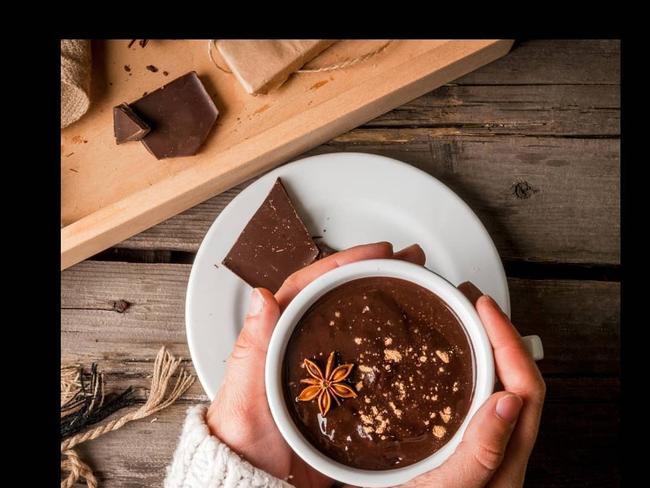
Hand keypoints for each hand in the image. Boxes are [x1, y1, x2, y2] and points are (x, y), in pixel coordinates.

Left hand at [206, 242, 425, 486]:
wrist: (258, 481)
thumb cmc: (243, 438)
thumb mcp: (245, 391)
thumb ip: (253, 346)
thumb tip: (260, 297)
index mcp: (276, 335)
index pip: (311, 285)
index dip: (344, 262)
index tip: (376, 251)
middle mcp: (302, 344)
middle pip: (339, 296)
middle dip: (374, 272)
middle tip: (408, 260)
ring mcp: (325, 366)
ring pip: (356, 322)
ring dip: (383, 300)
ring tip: (417, 285)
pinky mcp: (341, 391)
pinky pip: (367, 358)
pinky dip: (387, 343)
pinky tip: (410, 339)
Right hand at [401, 295, 545, 487]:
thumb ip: (480, 455)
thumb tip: (507, 401)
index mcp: (506, 461)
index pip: (526, 388)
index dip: (508, 341)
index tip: (481, 307)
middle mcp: (499, 451)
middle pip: (516, 380)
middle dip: (498, 333)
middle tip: (470, 302)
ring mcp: (480, 447)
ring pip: (495, 387)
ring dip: (483, 347)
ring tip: (459, 321)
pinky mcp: (459, 445)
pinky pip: (472, 398)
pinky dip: (463, 368)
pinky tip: (439, 361)